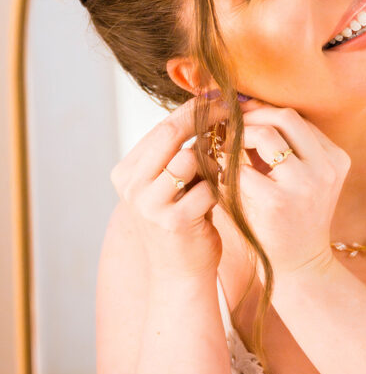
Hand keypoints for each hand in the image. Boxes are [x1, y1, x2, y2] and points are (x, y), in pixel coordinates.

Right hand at [110, 95, 229, 278]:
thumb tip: (207, 104)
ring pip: (191, 158)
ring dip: (213, 163)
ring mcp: (149, 205)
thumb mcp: (171, 184)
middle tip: (232, 110)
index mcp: (126, 173)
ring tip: (217, 178)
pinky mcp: (174, 221)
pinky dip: (220, 190)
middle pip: (171, 134)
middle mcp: (131, 187)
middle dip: (205, 119)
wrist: (180, 274)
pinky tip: (219, 201)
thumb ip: (178, 152)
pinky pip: (208, 187)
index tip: (219, 99)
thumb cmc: (182, 220)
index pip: (162, 128)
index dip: (193, 110)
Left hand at [237, 99, 350, 277]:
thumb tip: (244, 108)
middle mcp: (326, 167)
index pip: (296, 118)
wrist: (300, 267)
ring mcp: (304, 184)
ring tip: (223, 148)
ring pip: (264, 135)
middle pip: (284, 117)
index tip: (241, 116)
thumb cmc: (293, 218)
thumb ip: (285, 148)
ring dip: (237, 137)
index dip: (264, 112)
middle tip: (228, 126)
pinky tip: (219, 172)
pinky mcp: (277, 201)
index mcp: (336, 158)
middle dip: (251, 117)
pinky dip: (226, 164)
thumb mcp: (304, 179)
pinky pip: (242, 167)